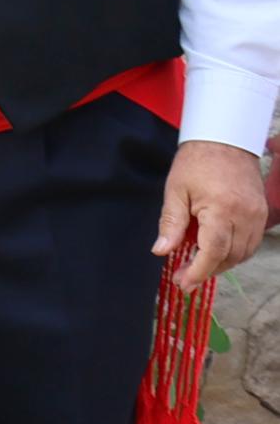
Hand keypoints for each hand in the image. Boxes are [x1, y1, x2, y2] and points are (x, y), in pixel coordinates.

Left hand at [155, 138, 270, 293]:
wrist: (225, 140)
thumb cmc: (196, 163)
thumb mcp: (175, 191)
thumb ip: (170, 223)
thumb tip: (161, 251)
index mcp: (222, 209)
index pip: (214, 251)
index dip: (198, 271)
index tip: (183, 283)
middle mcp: (245, 215)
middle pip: (230, 256)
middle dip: (207, 270)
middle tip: (183, 277)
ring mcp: (257, 214)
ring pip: (244, 253)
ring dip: (221, 264)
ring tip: (197, 266)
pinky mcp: (262, 212)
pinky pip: (252, 242)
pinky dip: (235, 252)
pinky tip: (216, 252)